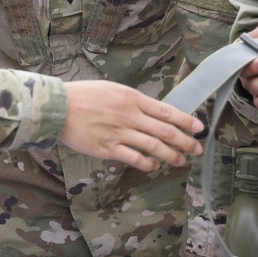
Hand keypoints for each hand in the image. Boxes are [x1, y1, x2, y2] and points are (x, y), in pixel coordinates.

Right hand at [60, 81, 203, 171]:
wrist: (58, 107)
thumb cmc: (83, 95)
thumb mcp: (112, 89)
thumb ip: (132, 101)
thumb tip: (151, 112)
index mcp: (131, 98)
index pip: (166, 111)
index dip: (185, 120)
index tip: (199, 128)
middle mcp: (129, 115)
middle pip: (165, 131)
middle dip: (184, 141)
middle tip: (197, 149)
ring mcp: (119, 133)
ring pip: (153, 146)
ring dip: (171, 155)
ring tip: (181, 160)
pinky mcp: (108, 148)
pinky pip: (134, 158)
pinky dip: (147, 164)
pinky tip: (154, 166)